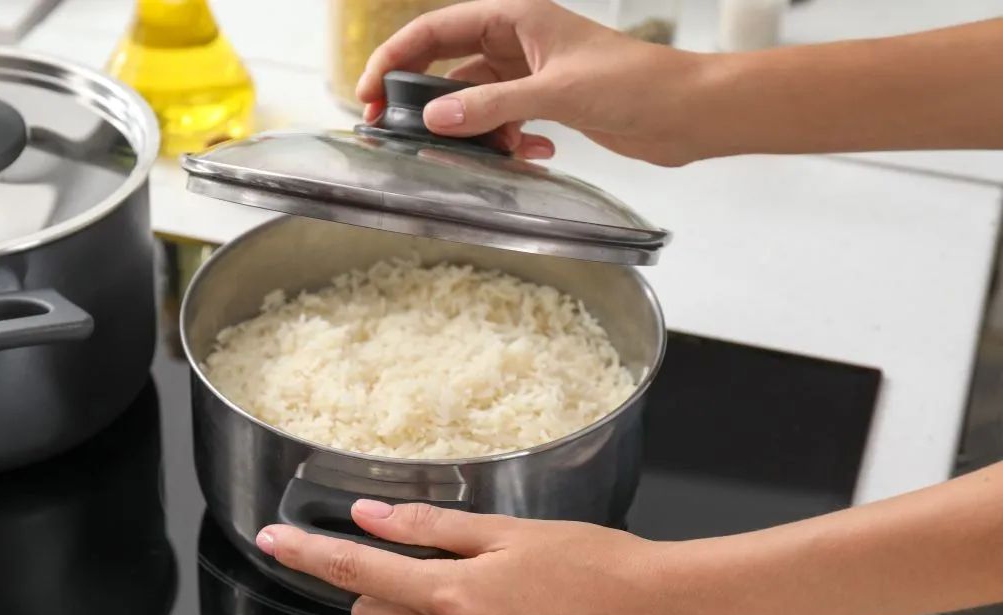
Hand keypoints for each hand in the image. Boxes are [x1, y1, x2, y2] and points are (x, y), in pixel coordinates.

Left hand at [255, 500, 713, 614]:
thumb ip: (427, 526)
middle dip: (370, 585)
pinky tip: (489, 609)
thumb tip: (368, 516)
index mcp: (451, 598)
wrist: (649, 611)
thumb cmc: (587, 561)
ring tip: (468, 580)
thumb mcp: (504, 531)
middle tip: (401, 553)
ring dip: (411, 607)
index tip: (272, 541)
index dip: (306, 555)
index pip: (355, 574)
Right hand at [355, 0, 712, 164]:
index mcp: (517, 19)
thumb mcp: (556, 93)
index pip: (437, 29)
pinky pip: (505, 122)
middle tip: (389, 129)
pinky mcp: (549, 105)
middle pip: (448, 64)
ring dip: (473, 129)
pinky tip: (532, 154)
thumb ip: (491, 107)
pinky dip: (509, 141)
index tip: (367, 91)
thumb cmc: (637, 83)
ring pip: (476, 99)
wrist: (689, 113)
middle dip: (422, 98)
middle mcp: (520, 42)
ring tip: (473, 153)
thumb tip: (434, 119)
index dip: (396, 57)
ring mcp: (533, 74)